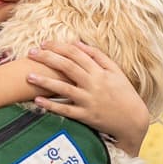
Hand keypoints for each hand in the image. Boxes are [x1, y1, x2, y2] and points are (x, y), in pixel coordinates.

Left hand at [23, 42, 149, 152]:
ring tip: (29, 76)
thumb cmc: (124, 94)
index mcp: (100, 72)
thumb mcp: (115, 71)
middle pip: (67, 67)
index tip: (44, 43)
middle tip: (31, 53)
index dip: (59, 47)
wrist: (133, 120)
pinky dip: (52, 106)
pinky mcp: (86, 116)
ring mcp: (89, 100)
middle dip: (47, 58)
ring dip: (45, 81)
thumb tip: (78, 44)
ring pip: (64, 89)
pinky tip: (38, 101)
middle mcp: (93, 84)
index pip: (76, 54)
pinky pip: (66, 110)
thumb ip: (98, 56)